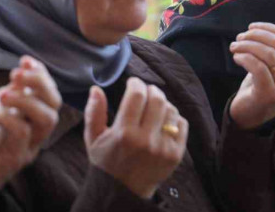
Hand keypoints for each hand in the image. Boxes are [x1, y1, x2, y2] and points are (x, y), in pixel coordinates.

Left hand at [0, 56, 61, 211]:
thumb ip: (1, 98)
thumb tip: (18, 78)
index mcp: (26, 118)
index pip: (46, 94)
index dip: (41, 74)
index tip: (25, 60)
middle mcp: (32, 133)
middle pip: (54, 105)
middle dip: (40, 83)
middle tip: (16, 73)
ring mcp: (25, 147)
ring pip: (45, 119)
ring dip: (25, 100)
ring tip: (2, 94)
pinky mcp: (13, 160)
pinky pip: (21, 134)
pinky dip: (5, 118)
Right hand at [84, 77, 187, 198]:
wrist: (123, 192)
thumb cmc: (106, 162)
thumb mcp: (93, 138)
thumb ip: (93, 112)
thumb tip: (96, 89)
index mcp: (124, 134)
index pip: (136, 95)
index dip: (136, 83)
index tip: (133, 83)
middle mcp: (145, 140)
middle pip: (157, 99)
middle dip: (151, 90)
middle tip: (145, 92)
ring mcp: (163, 148)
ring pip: (171, 110)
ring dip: (163, 104)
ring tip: (154, 107)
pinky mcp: (176, 155)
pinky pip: (182, 125)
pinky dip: (174, 119)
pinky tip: (163, 122)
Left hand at [228, 22, 274, 129]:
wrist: (253, 115)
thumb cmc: (260, 85)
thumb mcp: (270, 65)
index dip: (268, 28)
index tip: (251, 27)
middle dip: (256, 35)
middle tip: (240, 37)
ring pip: (268, 54)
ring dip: (247, 45)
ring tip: (234, 46)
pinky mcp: (270, 94)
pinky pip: (258, 68)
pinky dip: (245, 58)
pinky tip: (236, 57)